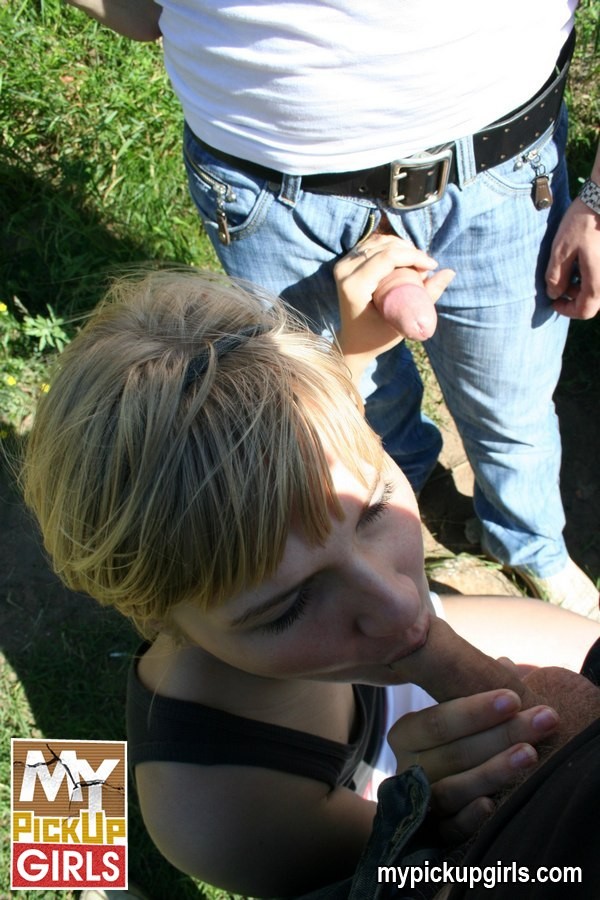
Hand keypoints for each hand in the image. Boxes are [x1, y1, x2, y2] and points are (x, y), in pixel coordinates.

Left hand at [334, 234, 453, 378]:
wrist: (352, 343)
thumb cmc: (377, 337)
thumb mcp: (404, 321)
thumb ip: (428, 296)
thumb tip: (449, 272)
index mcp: (354, 287)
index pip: (387, 258)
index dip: (413, 256)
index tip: (432, 265)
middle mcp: (344, 272)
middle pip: (384, 246)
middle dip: (410, 251)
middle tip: (426, 266)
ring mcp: (342, 265)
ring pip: (377, 241)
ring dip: (401, 247)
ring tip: (416, 263)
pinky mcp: (345, 263)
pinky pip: (371, 244)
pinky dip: (390, 247)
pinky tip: (404, 258)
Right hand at [387, 688, 558, 842]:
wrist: (436, 791)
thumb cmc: (457, 740)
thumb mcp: (461, 713)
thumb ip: (475, 690)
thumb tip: (506, 666)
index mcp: (406, 734)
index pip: (437, 721)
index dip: (476, 710)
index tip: (514, 697)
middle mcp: (407, 768)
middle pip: (453, 753)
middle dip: (502, 734)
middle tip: (543, 719)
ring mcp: (419, 803)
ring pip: (453, 789)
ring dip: (494, 771)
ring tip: (531, 753)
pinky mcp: (432, 833)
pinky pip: (449, 828)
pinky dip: (469, 817)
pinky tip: (492, 804)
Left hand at [545, 197, 599, 318]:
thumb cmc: (583, 222)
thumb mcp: (561, 250)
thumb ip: (556, 276)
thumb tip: (554, 294)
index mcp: (598, 281)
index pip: (585, 310)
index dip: (566, 310)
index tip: (554, 301)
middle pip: (594, 300)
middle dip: (575, 296)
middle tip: (561, 282)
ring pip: (598, 288)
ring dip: (583, 284)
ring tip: (570, 267)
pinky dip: (591, 274)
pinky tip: (582, 259)